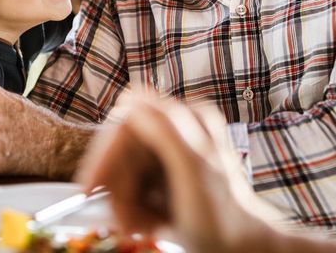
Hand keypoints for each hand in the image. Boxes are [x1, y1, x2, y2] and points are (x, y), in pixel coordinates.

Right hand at [77, 95, 285, 252]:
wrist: (243, 249)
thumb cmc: (224, 218)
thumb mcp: (193, 170)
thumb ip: (166, 130)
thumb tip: (134, 97)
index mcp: (186, 119)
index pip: (126, 119)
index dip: (105, 153)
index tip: (92, 187)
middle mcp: (176, 130)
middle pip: (121, 151)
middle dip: (119, 189)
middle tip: (125, 224)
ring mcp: (169, 154)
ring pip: (122, 172)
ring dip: (125, 205)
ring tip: (142, 228)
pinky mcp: (163, 177)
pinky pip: (131, 188)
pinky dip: (134, 210)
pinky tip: (151, 225)